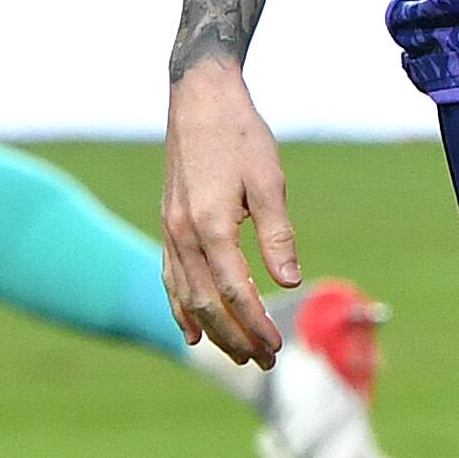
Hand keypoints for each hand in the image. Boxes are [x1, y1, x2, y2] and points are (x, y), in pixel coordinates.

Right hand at [161, 57, 299, 365]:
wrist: (199, 97)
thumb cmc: (240, 134)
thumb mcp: (270, 179)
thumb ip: (277, 234)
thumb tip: (290, 281)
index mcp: (210, 224)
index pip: (233, 291)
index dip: (255, 323)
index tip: (277, 346)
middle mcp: (183, 233)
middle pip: (206, 302)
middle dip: (235, 337)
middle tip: (264, 360)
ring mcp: (170, 229)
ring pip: (185, 295)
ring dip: (211, 331)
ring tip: (238, 355)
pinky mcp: (168, 223)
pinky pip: (170, 277)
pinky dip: (180, 308)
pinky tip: (190, 331)